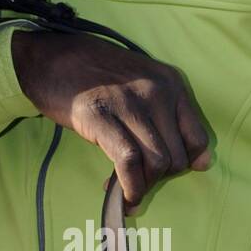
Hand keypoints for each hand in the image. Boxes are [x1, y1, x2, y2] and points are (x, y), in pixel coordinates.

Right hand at [11, 30, 210, 212]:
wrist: (49, 55)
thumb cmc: (94, 73)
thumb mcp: (142, 84)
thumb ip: (169, 117)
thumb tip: (201, 163)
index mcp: (171, 82)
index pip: (197, 139)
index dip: (184, 164)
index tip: (163, 173)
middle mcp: (156, 91)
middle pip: (176, 156)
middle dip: (157, 179)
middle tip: (136, 182)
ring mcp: (128, 103)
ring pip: (156, 162)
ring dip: (142, 187)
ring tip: (127, 192)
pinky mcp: (99, 116)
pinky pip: (128, 161)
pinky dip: (129, 187)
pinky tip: (121, 195)